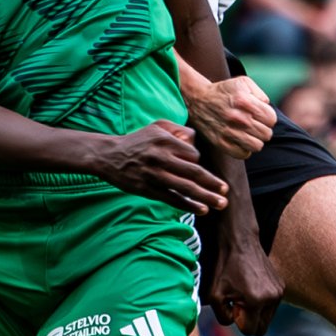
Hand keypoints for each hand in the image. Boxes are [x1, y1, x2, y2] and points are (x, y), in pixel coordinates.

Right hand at [91, 121, 227, 214]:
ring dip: (206, 196)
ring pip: (186, 188)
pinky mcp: (148, 189)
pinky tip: (202, 209)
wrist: (110, 155)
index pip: (193, 155)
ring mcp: (155, 175)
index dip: (199, 163)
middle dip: (212, 183)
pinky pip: (172, 198)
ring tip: (221, 203)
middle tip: (226, 190)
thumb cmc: (138, 141)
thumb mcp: (157, 126)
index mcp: (165, 140)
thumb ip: (179, 130)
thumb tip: (196, 142)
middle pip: (193, 172)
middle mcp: (161, 157)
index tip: (200, 171)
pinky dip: (188, 205)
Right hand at [185, 75, 275, 159]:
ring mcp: (229, 132)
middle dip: (263, 129)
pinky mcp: (221, 143)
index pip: (271, 119)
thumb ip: (260, 94)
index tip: (261, 116)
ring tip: (249, 133)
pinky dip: (244, 149)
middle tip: (255, 125)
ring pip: (257, 146)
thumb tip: (267, 107)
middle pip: (266, 134)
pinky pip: (243, 154)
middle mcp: (238, 118)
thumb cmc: (223, 91)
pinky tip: (240, 140)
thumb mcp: (243, 82)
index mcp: (245, 101)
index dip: (268, 117)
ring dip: (255, 140)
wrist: (198, 99)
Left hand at [209, 234, 283, 335]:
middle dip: (249, 321)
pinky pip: (272, 305)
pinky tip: (253, 287)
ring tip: (245, 294)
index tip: (233, 306)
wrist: (240, 243)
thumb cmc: (225, 268)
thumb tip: (234, 322)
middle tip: (239, 304)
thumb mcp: (214, 295)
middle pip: (261, 329)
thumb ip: (222, 317)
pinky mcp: (282, 286)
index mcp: (255, 302)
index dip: (239, 322)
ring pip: (268, 318)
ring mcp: (279, 292)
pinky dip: (262, 302)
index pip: (250, 331)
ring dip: (256, 312)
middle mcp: (271, 299)